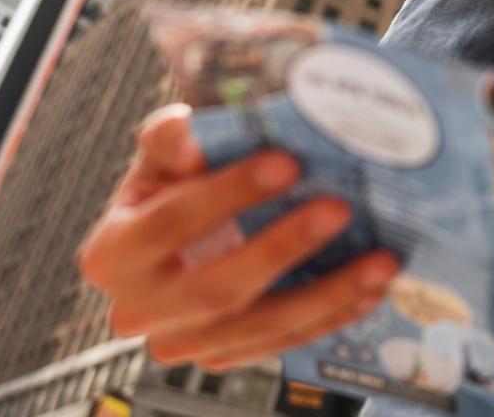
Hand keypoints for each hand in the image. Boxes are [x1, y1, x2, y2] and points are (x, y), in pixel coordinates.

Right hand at [78, 104, 399, 370]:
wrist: (185, 233)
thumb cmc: (178, 184)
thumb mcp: (164, 152)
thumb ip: (171, 137)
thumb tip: (191, 139)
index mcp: (113, 253)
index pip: (170, 222)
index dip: (228, 193)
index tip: (287, 162)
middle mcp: (139, 308)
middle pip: (216, 286)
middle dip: (283, 247)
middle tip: (340, 209)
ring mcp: (184, 341)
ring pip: (259, 325)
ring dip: (327, 293)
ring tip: (380, 260)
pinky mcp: (225, 356)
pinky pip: (284, 342)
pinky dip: (333, 314)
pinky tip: (372, 288)